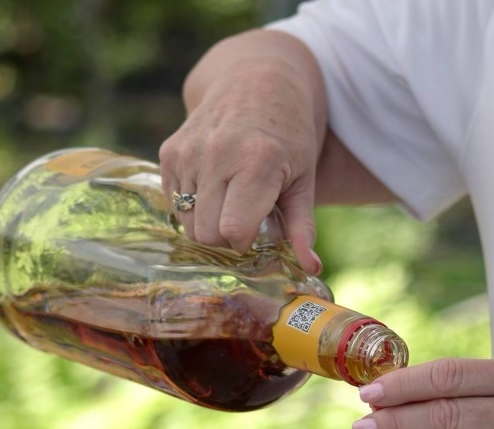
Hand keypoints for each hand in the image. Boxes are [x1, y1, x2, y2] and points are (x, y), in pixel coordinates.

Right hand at [158, 30, 325, 274]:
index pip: (233, 231)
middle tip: (246, 220)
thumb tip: (312, 269)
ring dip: (209, 224)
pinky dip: (193, 207)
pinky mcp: (169, 152)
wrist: (256, 80)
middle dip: (226, 239)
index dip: (246, 242)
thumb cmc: (289, 137)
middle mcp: (216, 154)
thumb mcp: (305, 180)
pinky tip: (215, 188)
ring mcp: (188, 152)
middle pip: (207, 234)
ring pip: (188, 223)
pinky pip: (175, 203)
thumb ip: (303, 227)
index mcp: (256, 162)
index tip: (260, 230)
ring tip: (231, 202)